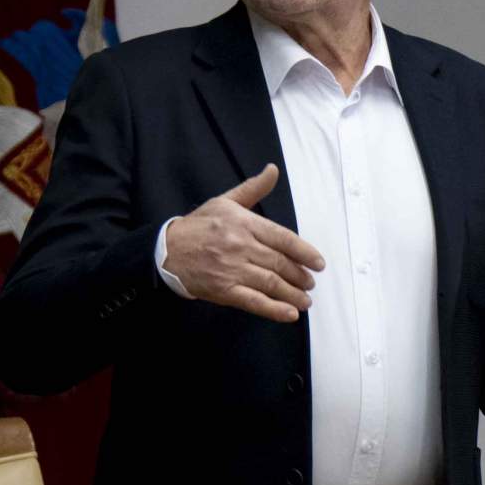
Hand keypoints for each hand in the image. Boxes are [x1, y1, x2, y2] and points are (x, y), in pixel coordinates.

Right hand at [163, 165, 325, 322]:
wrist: (166, 251)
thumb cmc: (198, 226)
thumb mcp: (225, 202)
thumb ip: (253, 188)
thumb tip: (273, 170)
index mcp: (243, 223)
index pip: (283, 238)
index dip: (305, 252)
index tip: (319, 264)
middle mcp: (240, 246)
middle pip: (279, 263)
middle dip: (300, 276)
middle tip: (310, 283)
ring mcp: (231, 269)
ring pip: (271, 283)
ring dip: (293, 294)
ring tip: (305, 300)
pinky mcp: (223, 290)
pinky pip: (254, 301)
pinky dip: (274, 309)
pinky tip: (289, 314)